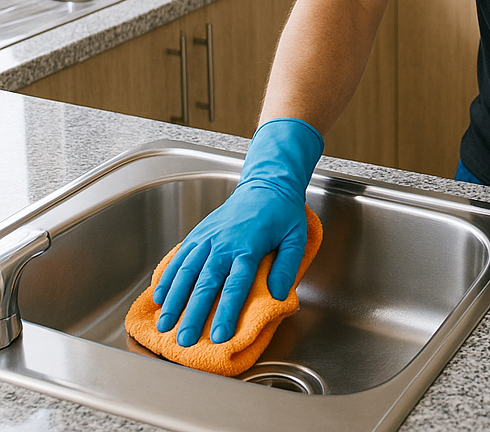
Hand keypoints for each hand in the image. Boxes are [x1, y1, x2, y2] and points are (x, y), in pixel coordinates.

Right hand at [153, 117, 322, 346]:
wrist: (266, 183)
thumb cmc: (282, 213)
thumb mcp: (295, 237)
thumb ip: (287, 266)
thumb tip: (277, 294)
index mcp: (249, 246)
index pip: (236, 284)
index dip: (227, 311)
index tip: (219, 336)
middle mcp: (224, 243)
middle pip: (206, 282)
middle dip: (193, 313)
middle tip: (183, 340)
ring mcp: (208, 238)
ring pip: (186, 271)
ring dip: (174, 299)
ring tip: (164, 324)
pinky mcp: (199, 233)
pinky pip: (179, 257)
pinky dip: (167, 276)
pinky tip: (158, 296)